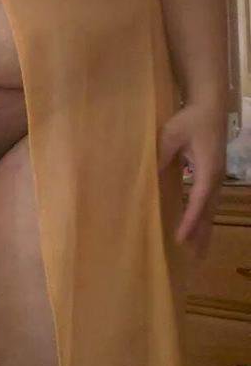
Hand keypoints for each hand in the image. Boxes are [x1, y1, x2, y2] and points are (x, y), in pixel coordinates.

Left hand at [157, 102, 226, 259]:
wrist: (209, 106)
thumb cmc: (189, 120)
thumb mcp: (171, 135)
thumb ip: (161, 154)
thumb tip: (149, 174)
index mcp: (207, 169)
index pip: (199, 200)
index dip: (190, 220)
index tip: (181, 238)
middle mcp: (215, 177)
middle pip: (209, 212)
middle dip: (201, 235)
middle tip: (193, 258)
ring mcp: (217, 177)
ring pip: (211, 210)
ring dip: (204, 230)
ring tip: (198, 253)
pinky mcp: (213, 176)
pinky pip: (209, 203)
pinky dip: (203, 218)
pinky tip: (197, 229)